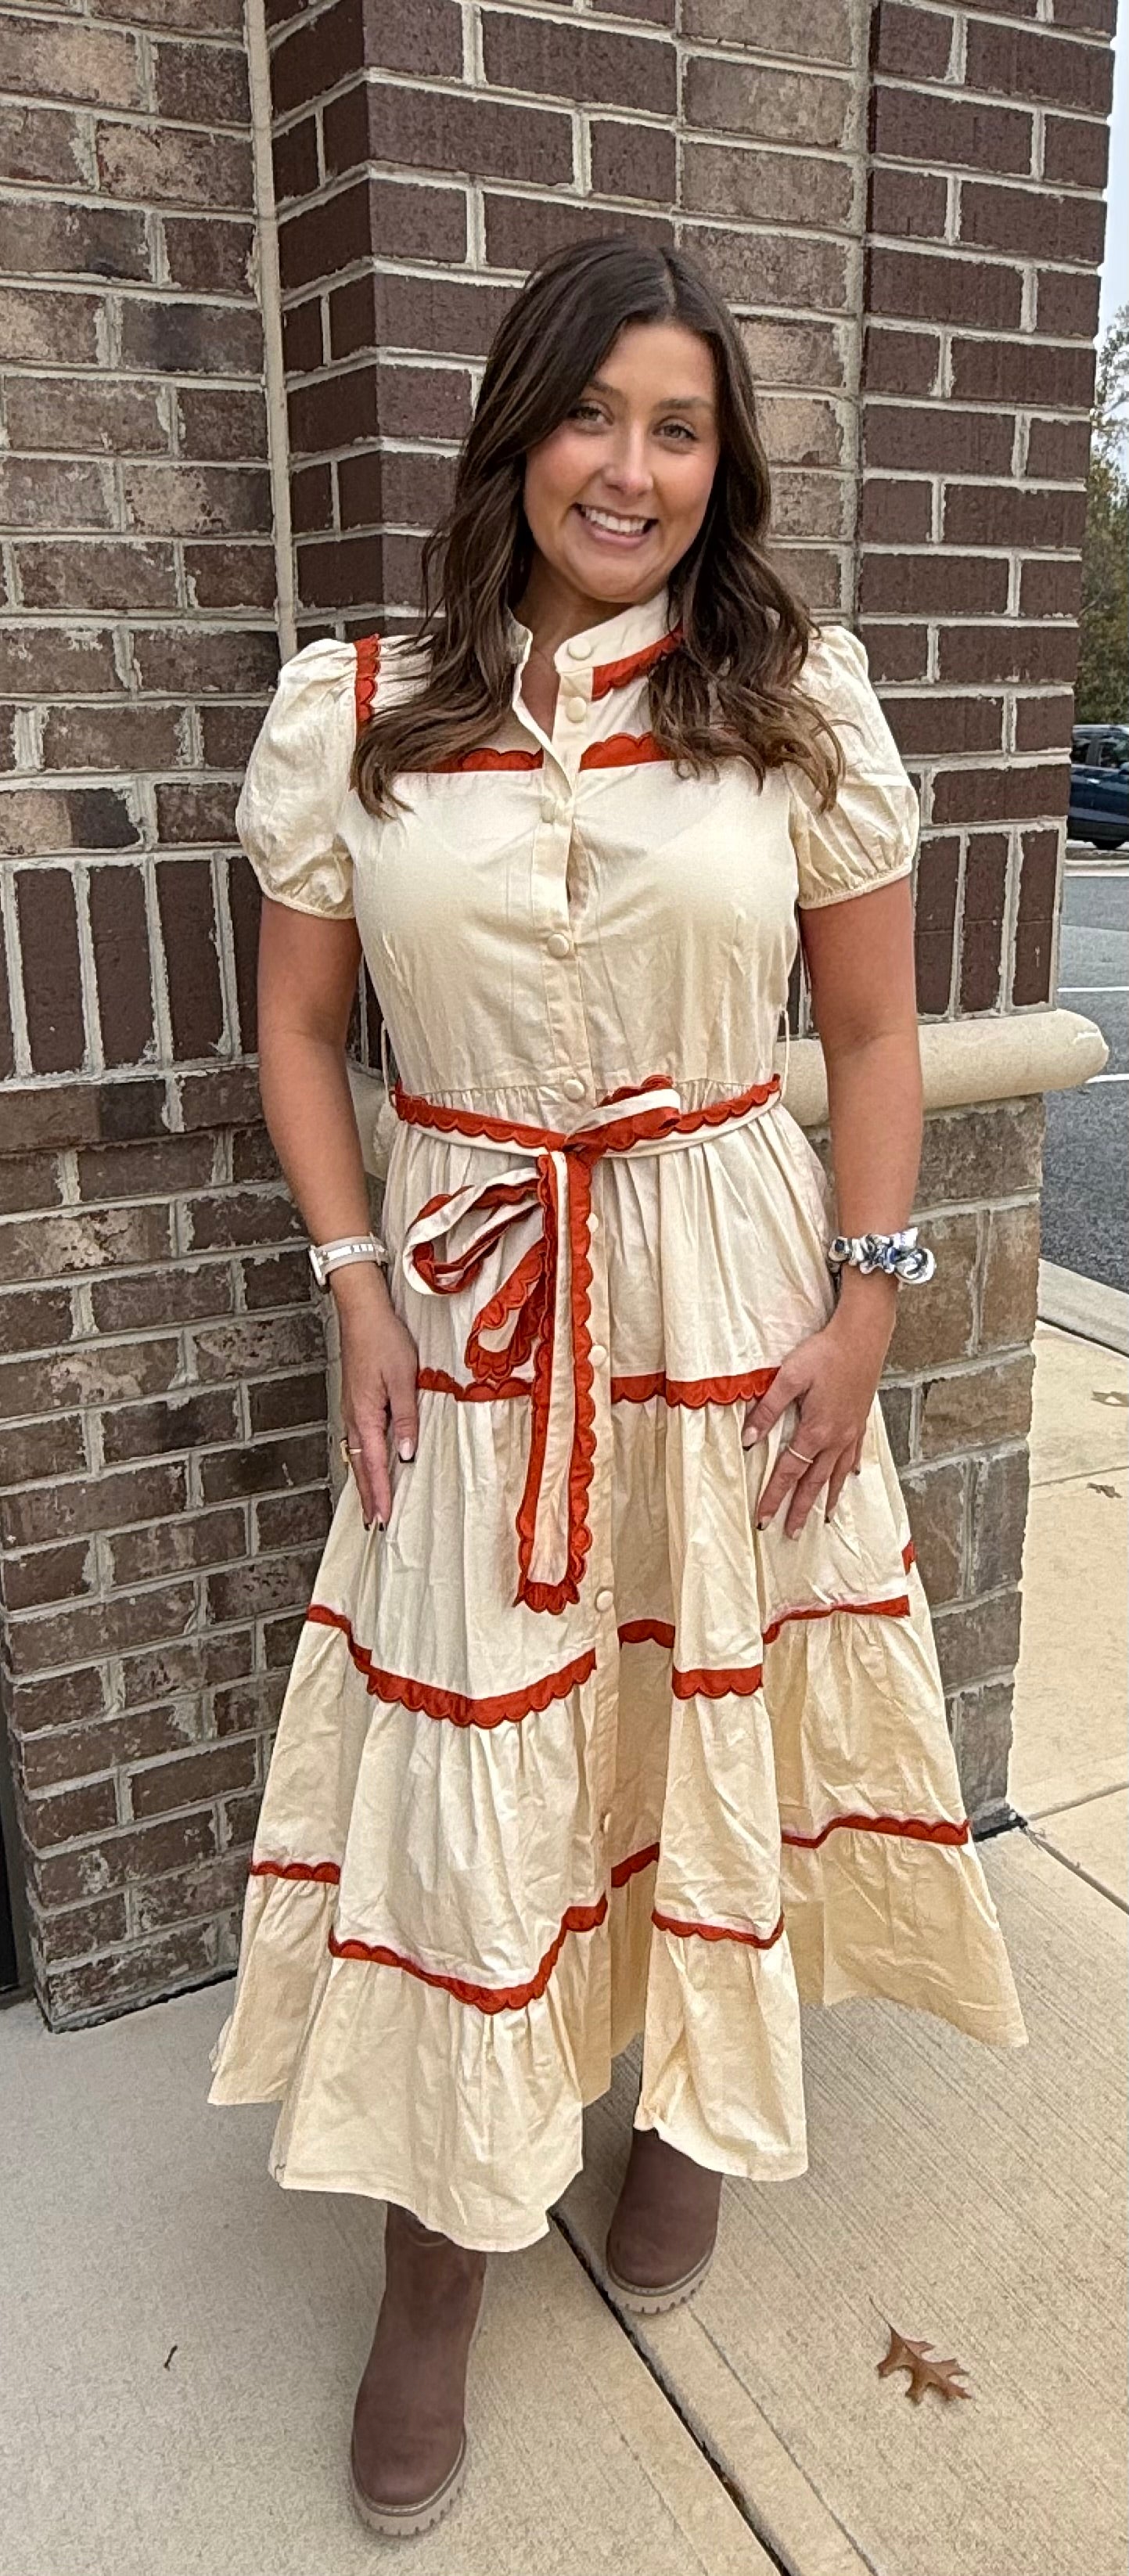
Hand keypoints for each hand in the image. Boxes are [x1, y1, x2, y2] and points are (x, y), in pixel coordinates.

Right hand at [334, 1270, 419, 1529]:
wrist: (362, 1313)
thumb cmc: (384, 1341)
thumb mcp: (403, 1380)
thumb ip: (406, 1419)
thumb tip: (407, 1455)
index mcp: (365, 1416)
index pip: (373, 1466)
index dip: (380, 1495)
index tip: (384, 1520)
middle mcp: (353, 1418)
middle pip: (359, 1467)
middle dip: (368, 1497)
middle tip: (374, 1525)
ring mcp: (352, 1410)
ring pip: (356, 1456)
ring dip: (364, 1482)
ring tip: (371, 1505)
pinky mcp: (355, 1402)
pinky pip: (357, 1441)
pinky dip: (362, 1462)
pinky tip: (368, 1465)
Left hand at [740, 1305, 890, 1536]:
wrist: (863, 1336)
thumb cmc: (825, 1353)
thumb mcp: (789, 1377)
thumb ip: (768, 1409)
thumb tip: (747, 1438)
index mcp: (815, 1431)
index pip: (789, 1472)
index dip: (774, 1497)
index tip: (764, 1519)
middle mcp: (836, 1438)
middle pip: (814, 1482)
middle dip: (800, 1509)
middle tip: (790, 1533)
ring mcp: (851, 1431)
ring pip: (837, 1474)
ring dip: (828, 1497)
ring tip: (824, 1519)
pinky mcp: (860, 1421)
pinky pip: (854, 1455)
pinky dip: (849, 1472)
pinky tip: (850, 1478)